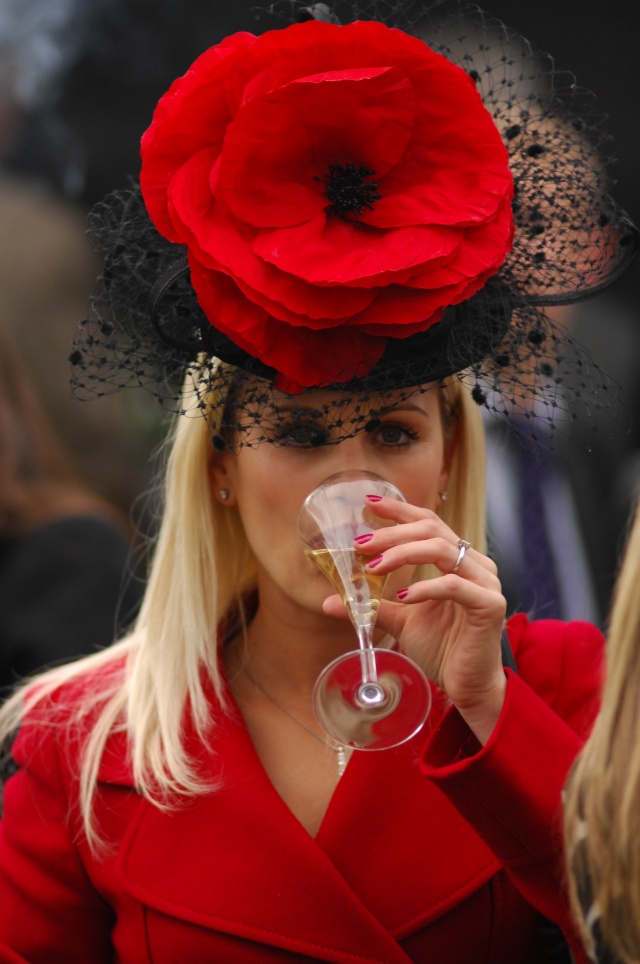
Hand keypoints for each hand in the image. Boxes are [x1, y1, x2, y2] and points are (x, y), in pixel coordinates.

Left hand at [323, 496, 507, 742]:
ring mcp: (485, 582)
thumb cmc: (441, 648)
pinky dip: (424, 587)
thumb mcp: (401, 620)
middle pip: (431, 530)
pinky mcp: (490, 604)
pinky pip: (453, 585)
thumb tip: (330, 601)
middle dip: (392, 533)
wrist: (466, 686)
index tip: (369, 503)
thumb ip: (373, 605)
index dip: (399, 511)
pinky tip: (402, 596)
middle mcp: (475, 564)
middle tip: (361, 545)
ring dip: (402, 553)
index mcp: (458, 560)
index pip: (428, 522)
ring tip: (373, 567)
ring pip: (441, 549)